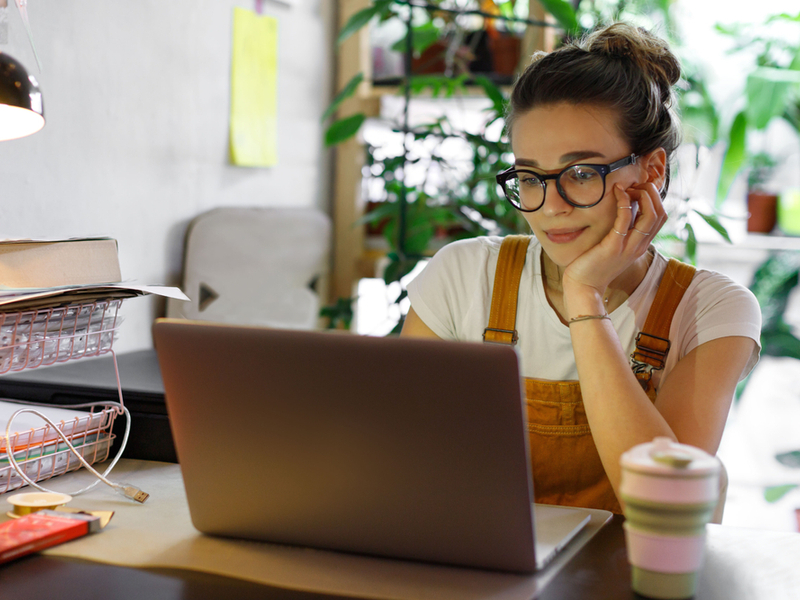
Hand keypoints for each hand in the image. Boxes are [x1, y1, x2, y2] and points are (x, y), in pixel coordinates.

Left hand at [561, 181, 666, 313]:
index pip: (660, 217)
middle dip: (652, 193)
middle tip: (634, 186)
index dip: (654, 198)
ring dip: (643, 195)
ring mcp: (628, 247)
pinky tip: (617, 192)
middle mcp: (639, 246)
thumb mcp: (614, 247)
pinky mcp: (613, 246)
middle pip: (660, 213)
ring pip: (651, 215)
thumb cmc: (594, 265)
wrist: (584, 287)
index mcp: (641, 245)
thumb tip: (623, 209)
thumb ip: (622, 232)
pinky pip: (625, 219)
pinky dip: (624, 202)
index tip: (637, 190)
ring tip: (628, 187)